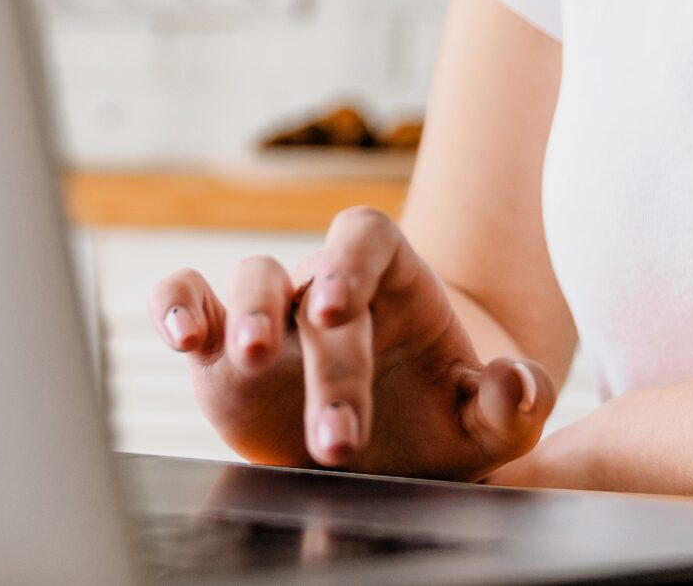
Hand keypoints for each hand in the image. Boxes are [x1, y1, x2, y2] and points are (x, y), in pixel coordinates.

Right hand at [147, 206, 557, 476]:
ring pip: (249, 279)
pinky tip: (181, 337)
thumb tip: (517, 383)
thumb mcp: (488, 427)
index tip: (339, 309)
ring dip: (246, 317)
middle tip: (339, 441)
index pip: (367, 236)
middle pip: (316, 290)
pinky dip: (175, 305)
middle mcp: (327, 288)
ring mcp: (273, 316)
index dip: (349, 262)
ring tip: (253, 361)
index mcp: (394, 284)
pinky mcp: (222, 356)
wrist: (394, 456)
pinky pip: (188, 300)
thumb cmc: (438, 424)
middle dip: (326, 368)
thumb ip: (513, 404)